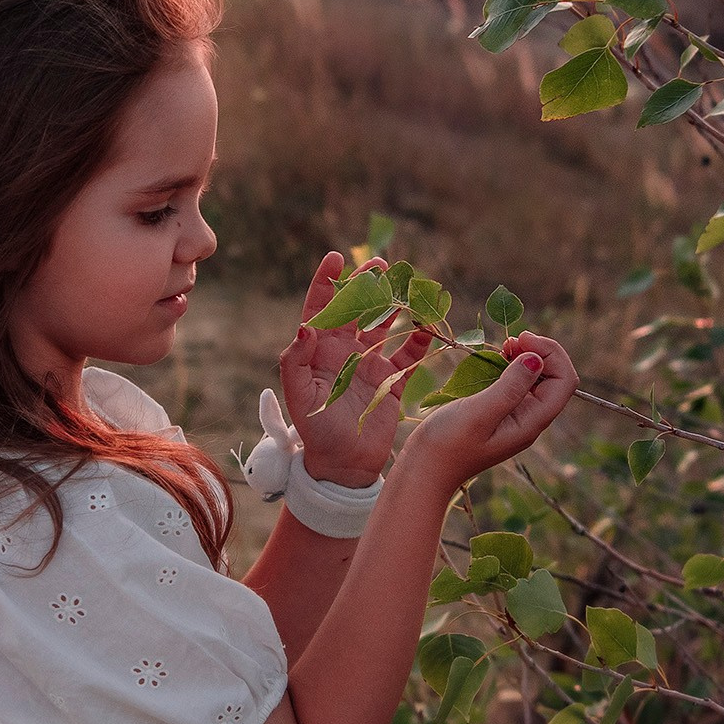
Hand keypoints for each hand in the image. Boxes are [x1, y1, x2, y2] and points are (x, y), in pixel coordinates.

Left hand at [280, 252, 432, 487]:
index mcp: (319, 350)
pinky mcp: (393, 381)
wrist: (342, 465)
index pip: (321, 307)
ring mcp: (370, 365)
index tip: (336, 258)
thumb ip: (296, 360)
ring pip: (385, 326)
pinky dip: (419, 341)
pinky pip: (409, 355)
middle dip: (367, 284)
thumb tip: (305, 326)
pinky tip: (428, 326)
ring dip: (394, 306)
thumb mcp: (298, 395)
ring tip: (407, 285)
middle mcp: (345, 351)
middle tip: (380, 265)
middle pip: (357, 309)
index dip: (326, 281)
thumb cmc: (314, 430)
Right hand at [402, 331, 575, 491]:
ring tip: (504, 345)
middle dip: (540, 352)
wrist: (425, 469)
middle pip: (556, 378)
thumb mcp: (479, 412)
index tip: (522, 338)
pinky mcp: (501, 412)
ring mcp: (516, 416)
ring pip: (538, 379)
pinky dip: (513, 366)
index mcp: (531, 422)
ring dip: (527, 356)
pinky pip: (519, 384)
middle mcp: (530, 419)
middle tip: (511, 339)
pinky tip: (497, 359)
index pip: (565, 381)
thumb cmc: (448, 444)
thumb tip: (537, 359)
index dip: (551, 354)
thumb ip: (510, 387)